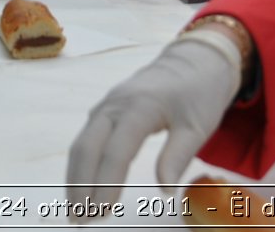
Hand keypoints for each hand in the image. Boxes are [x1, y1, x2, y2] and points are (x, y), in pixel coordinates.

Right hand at [66, 35, 242, 219]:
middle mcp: (115, 104)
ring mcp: (107, 105)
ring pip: (82, 143)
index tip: (102, 210)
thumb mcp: (197, 126)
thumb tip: (164, 191)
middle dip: (80, 185)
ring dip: (76, 177)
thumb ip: (178, 157)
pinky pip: (87, 137)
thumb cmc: (199, 92)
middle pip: (88, 147)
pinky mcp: (106, 109)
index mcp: (140, 106)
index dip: (106, 183)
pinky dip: (81, 164)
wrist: (195, 59)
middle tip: (81, 219)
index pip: (116, 151)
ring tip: (77, 210)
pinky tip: (82, 185)